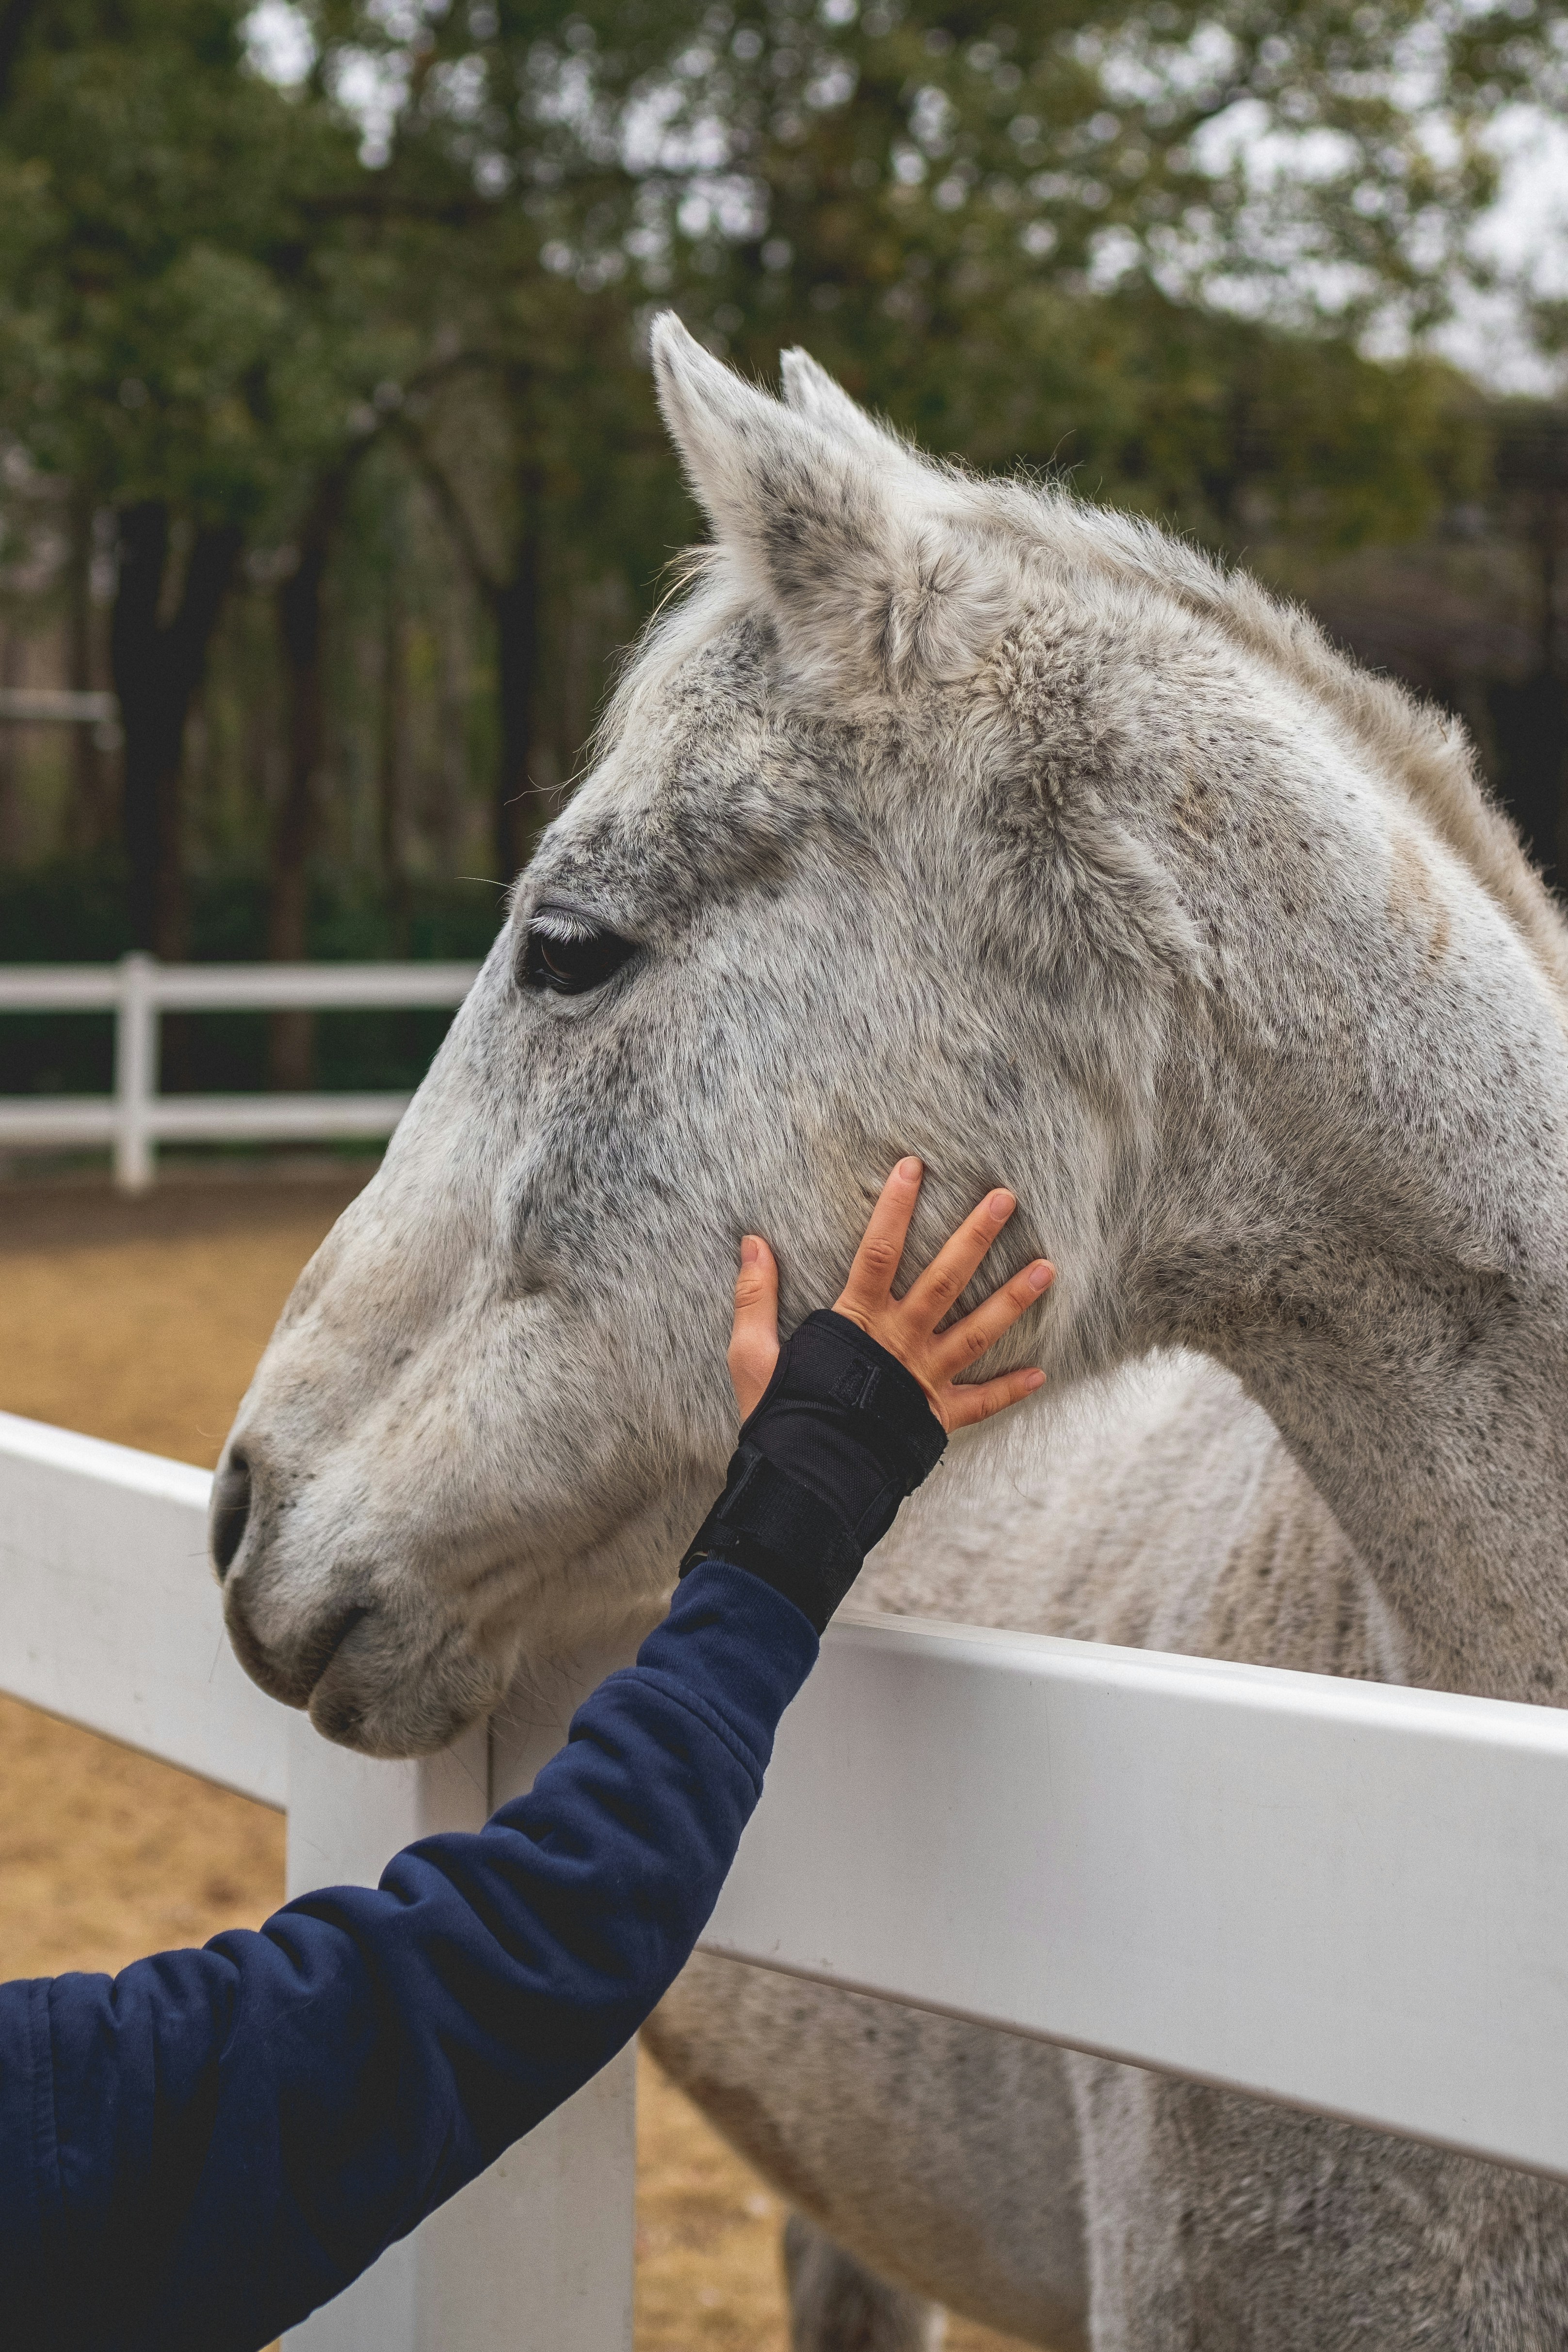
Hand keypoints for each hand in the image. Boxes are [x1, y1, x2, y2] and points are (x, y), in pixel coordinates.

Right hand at [728, 1158, 1052, 1431]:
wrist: (805, 1481)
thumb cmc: (778, 1415)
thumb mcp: (753, 1354)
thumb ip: (756, 1298)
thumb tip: (752, 1243)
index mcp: (857, 1322)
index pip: (879, 1251)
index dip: (895, 1207)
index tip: (914, 1167)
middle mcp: (901, 1342)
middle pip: (945, 1279)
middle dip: (976, 1236)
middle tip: (1007, 1200)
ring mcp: (924, 1379)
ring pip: (978, 1331)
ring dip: (1013, 1299)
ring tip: (1047, 1268)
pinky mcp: (937, 1417)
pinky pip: (980, 1403)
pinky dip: (1009, 1390)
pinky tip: (1039, 1375)